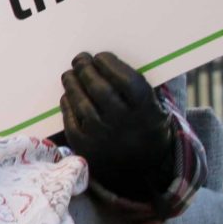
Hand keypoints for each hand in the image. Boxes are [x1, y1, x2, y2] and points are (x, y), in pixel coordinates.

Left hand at [59, 51, 174, 199]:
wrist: (143, 168)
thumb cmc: (145, 126)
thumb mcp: (155, 108)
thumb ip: (139, 87)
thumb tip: (111, 60)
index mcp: (145, 110)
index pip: (125, 80)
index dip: (110, 64)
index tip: (100, 56)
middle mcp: (124, 123)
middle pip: (99, 89)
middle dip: (86, 69)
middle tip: (79, 59)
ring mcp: (102, 136)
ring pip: (81, 103)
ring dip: (72, 84)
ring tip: (69, 74)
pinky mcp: (85, 147)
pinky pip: (70, 120)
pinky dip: (67, 104)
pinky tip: (67, 95)